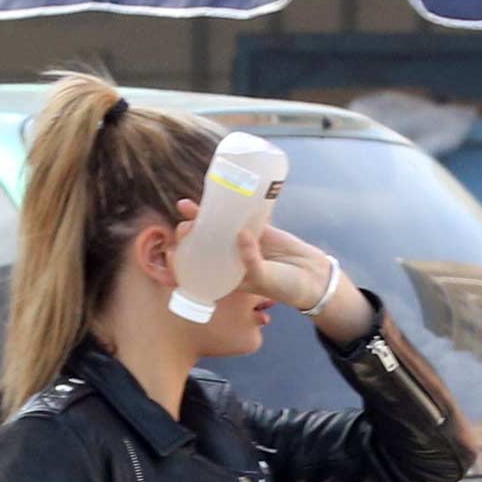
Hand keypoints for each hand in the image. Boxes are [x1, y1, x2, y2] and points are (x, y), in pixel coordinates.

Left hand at [174, 199, 336, 311]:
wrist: (312, 275)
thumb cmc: (285, 287)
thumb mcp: (264, 280)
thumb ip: (251, 261)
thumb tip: (240, 233)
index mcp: (227, 278)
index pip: (198, 271)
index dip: (181, 264)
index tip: (170, 253)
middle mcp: (230, 259)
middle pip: (203, 244)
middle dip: (189, 235)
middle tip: (183, 227)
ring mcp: (242, 241)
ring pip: (217, 226)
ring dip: (202, 216)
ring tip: (186, 206)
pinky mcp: (257, 227)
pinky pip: (238, 214)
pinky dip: (227, 205)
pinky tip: (215, 194)